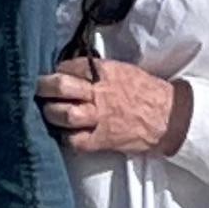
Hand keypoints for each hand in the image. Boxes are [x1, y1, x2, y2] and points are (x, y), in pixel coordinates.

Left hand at [35, 55, 190, 156]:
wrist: (170, 117)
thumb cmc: (147, 92)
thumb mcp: (124, 70)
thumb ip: (99, 70)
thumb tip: (75, 69)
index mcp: (106, 72)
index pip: (70, 66)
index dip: (58, 70)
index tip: (55, 74)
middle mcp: (100, 94)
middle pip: (61, 86)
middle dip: (44, 87)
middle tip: (38, 89)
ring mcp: (100, 118)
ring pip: (64, 114)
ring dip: (51, 113)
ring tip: (48, 112)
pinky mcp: (102, 140)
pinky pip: (75, 140)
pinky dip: (66, 137)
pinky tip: (64, 133)